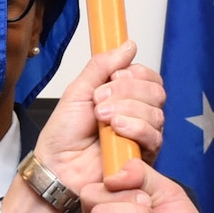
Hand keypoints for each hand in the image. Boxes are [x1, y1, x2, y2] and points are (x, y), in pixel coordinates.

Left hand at [36, 40, 166, 192]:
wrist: (57, 167)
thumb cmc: (64, 134)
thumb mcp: (78, 91)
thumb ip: (102, 66)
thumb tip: (128, 45)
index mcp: (124, 96)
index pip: (149, 77)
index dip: (134, 74)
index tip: (112, 78)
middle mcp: (137, 114)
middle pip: (156, 92)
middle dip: (127, 91)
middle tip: (99, 101)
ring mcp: (141, 135)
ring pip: (156, 112)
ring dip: (127, 109)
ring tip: (101, 117)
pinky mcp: (144, 156)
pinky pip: (154, 136)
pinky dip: (135, 128)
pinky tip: (115, 129)